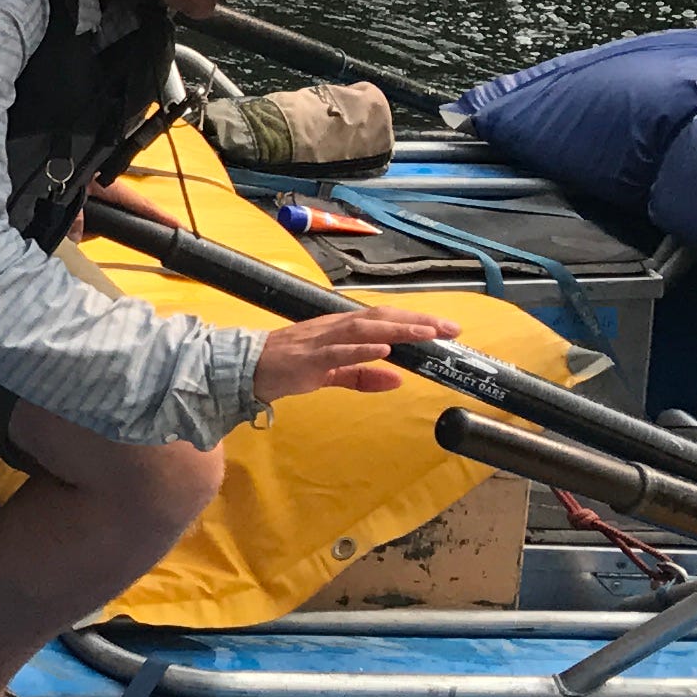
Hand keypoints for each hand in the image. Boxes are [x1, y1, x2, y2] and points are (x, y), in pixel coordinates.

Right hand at [253, 302, 456, 403]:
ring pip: (364, 329)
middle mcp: (334, 327)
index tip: (447, 328)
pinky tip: (384, 350)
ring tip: (426, 334)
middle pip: (381, 318)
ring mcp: (321, 340)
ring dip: (397, 330)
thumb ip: (363, 376)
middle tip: (450, 329)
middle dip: (417, 322)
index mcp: (341, 329)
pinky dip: (362, 350)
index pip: (384, 319)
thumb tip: (398, 379)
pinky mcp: (309, 358)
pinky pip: (338, 352)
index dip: (416, 321)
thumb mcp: (331, 373)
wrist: (245, 369)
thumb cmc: (287, 367)